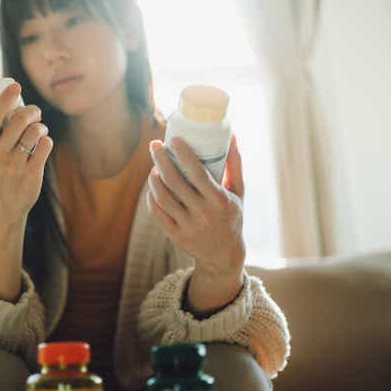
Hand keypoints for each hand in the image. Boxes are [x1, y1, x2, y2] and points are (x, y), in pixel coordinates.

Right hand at [0, 82, 53, 222]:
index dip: (5, 98)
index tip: (16, 85)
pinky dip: (47, 140)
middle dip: (32, 111)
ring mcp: (15, 165)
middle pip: (19, 121)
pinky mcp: (31, 173)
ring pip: (34, 132)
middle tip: (35, 112)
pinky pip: (44, 146)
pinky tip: (44, 143)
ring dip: (41, 126)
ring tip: (40, 129)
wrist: (5, 204)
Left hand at [146, 134, 245, 312]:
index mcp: (220, 201)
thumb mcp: (238, 192)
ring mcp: (188, 226)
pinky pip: (158, 213)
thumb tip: (230, 135)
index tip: (174, 139)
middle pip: (175, 182)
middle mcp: (203, 214)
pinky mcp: (176, 236)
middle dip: (161, 160)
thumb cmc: (232, 216)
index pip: (198, 174)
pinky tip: (153, 186)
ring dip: (154, 179)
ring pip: (163, 198)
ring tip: (153, 167)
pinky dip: (152, 197)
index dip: (184, 155)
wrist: (224, 255)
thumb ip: (234, 164)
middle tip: (155, 145)